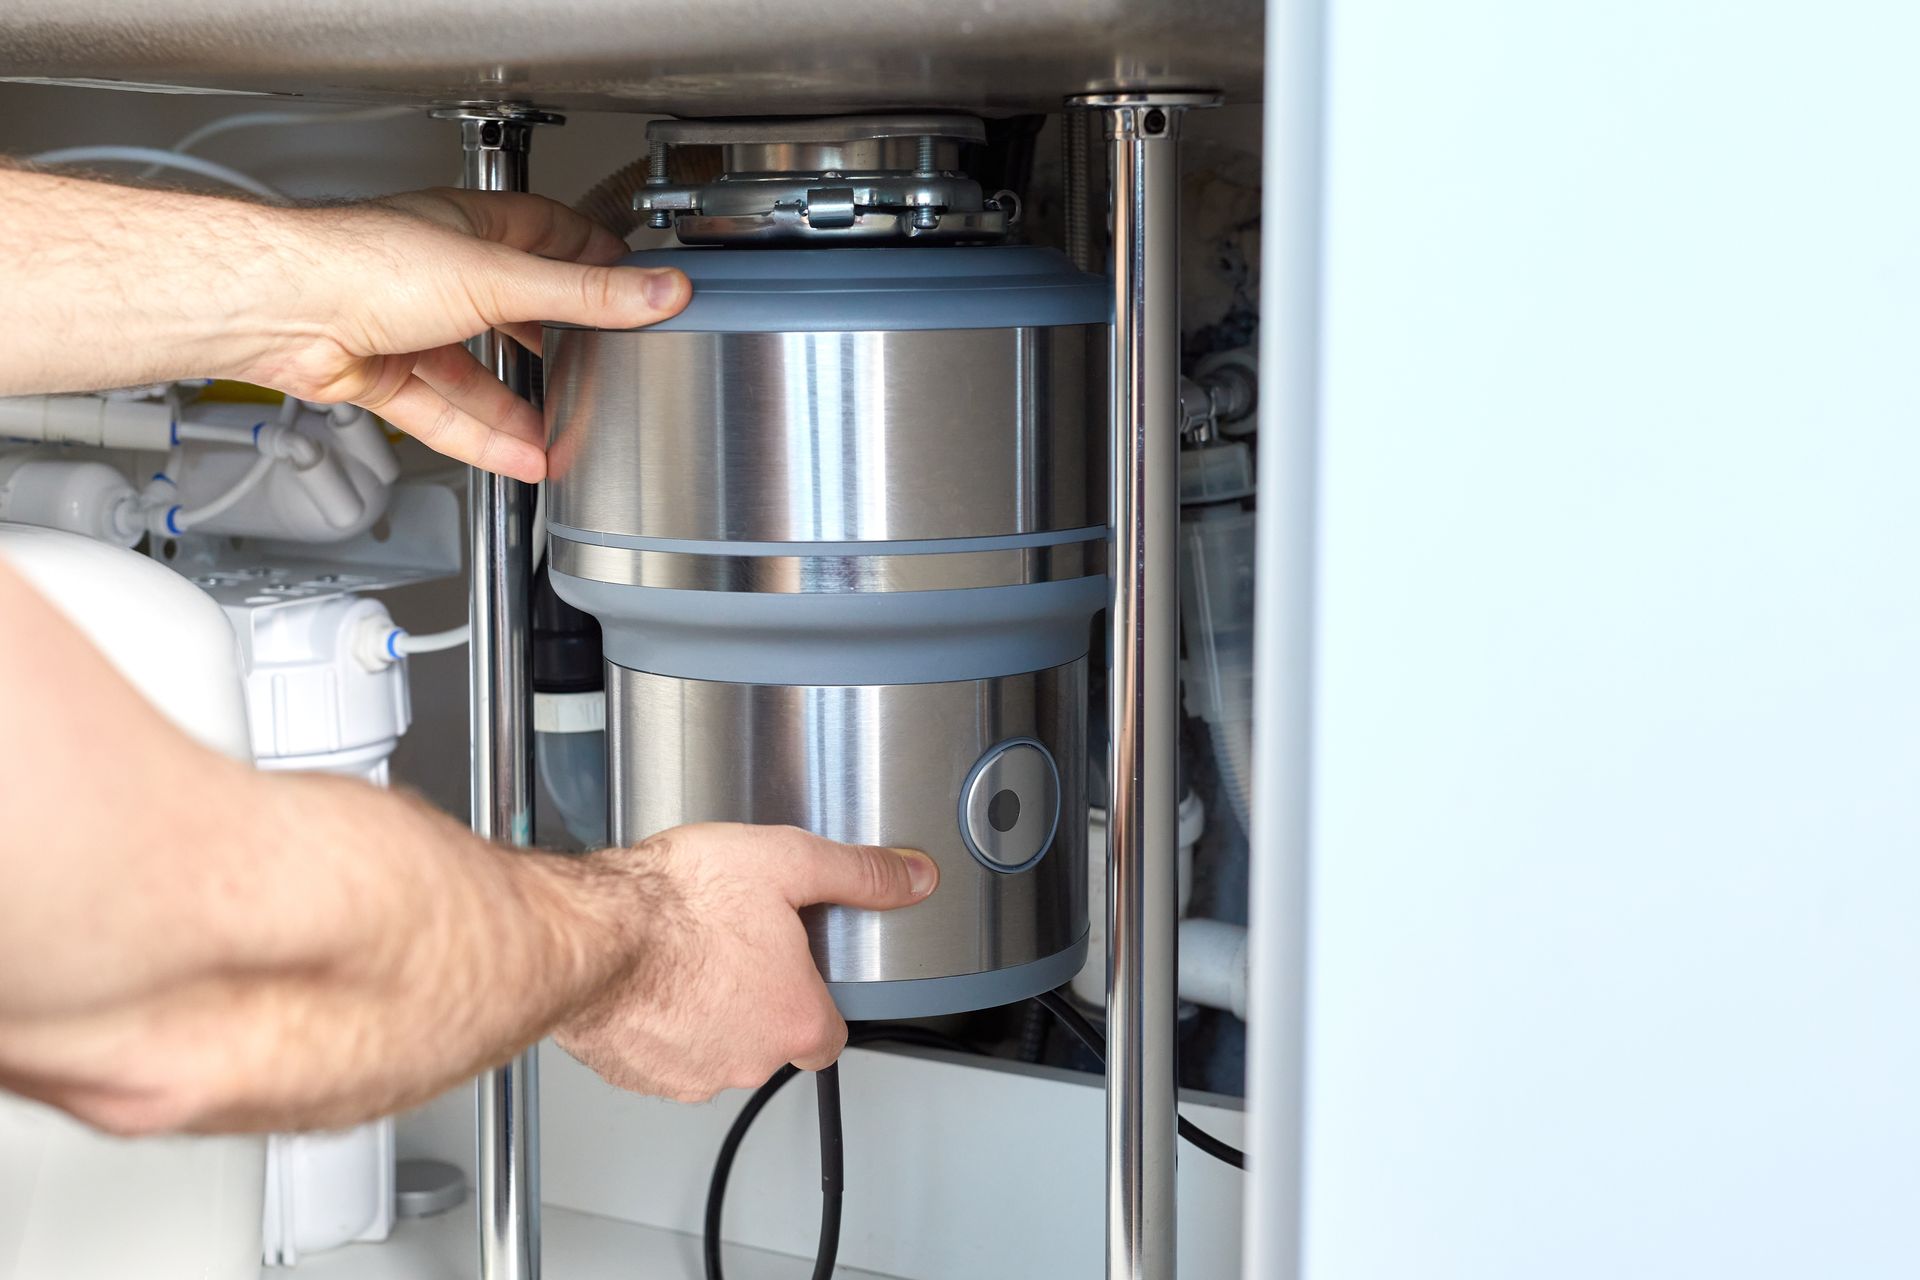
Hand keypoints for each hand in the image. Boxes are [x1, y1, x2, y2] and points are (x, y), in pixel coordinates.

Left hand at [241, 189, 688, 481]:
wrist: (282, 309)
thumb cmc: (363, 265)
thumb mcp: (498, 279)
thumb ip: (584, 296)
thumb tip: (659, 292)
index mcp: (470, 229)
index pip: (550, 237)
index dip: (594, 262)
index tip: (636, 289)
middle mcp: (440, 275)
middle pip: (517, 313)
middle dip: (559, 346)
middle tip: (605, 370)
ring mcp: (411, 328)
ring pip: (482, 375)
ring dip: (523, 408)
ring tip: (568, 434)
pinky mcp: (386, 376)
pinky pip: (447, 415)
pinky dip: (484, 439)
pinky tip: (521, 457)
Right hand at [554, 824, 939, 1101]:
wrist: (592, 931)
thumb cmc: (679, 902)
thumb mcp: (788, 862)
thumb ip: (857, 875)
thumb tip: (910, 877)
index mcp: (793, 1019)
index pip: (829, 1039)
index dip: (816, 1002)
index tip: (799, 973)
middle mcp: (746, 1060)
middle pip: (769, 1041)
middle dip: (756, 998)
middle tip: (736, 943)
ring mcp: (686, 1073)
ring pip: (712, 1047)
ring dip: (706, 1010)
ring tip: (689, 951)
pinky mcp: (634, 1073)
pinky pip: (659, 1051)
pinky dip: (658, 1020)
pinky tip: (650, 974)